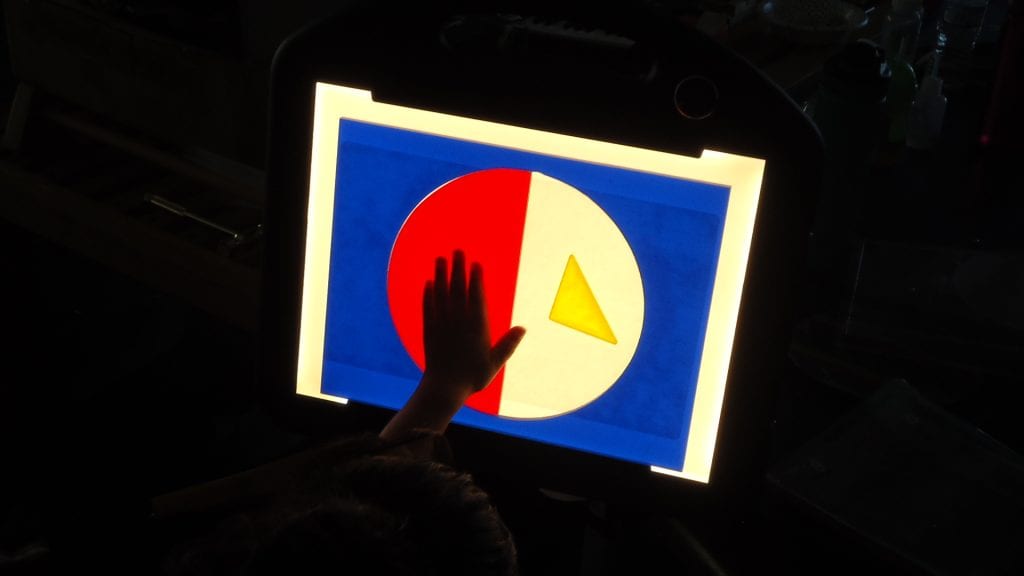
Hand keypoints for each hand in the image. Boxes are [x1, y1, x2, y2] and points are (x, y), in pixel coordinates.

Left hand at [380, 251, 524, 441]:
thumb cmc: (473, 377)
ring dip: (440, 275)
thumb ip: (508, 345)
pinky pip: (427, 307)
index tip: (476, 263)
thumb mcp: (495, 363)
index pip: (476, 297)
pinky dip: (427, 294)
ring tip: (439, 259)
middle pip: (457, 289)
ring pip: (440, 294)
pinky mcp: (428, 330)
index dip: (476, 279)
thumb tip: (523, 328)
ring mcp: (441, 324)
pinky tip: (428, 283)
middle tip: (457, 250)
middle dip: (457, 268)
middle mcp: (458, 321)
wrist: (444, 388)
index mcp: (476, 327)